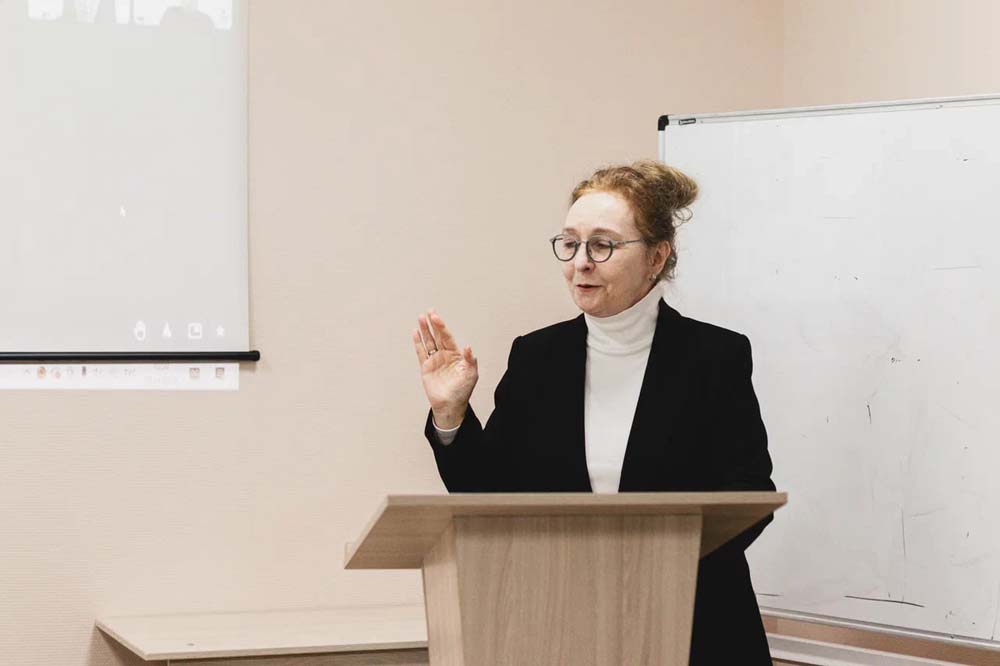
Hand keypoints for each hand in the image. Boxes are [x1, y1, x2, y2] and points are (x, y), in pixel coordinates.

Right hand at [412, 309, 477, 427]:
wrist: (450, 405)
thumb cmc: (463, 390)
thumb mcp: (471, 375)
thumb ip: (470, 360)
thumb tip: (468, 346)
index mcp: (456, 354)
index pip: (447, 336)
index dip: (442, 326)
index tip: (436, 317)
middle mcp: (445, 355)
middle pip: (438, 336)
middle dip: (433, 324)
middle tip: (429, 312)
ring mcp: (435, 360)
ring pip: (429, 341)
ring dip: (424, 330)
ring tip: (420, 318)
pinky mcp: (426, 367)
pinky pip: (421, 352)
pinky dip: (418, 342)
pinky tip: (415, 333)